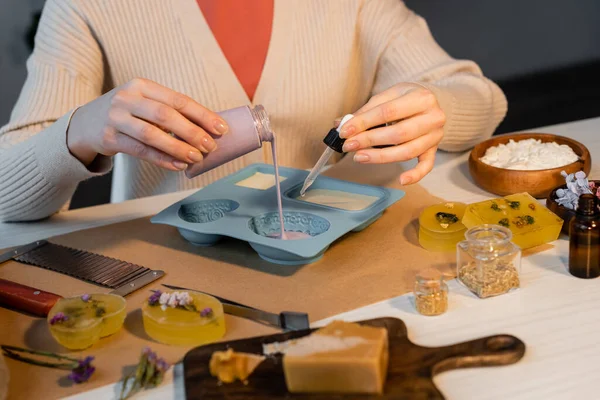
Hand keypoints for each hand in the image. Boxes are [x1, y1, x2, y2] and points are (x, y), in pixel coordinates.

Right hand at [67, 78, 228, 170]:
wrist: (84, 123)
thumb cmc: (127, 114)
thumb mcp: (144, 104)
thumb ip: (169, 112)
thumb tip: (208, 130)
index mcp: (142, 86)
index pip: (178, 100)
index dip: (202, 115)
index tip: (221, 129)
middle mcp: (127, 98)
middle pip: (166, 116)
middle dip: (192, 132)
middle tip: (211, 146)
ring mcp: (115, 117)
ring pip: (152, 135)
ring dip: (178, 148)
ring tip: (197, 158)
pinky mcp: (108, 138)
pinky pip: (141, 151)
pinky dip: (162, 159)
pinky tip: (179, 165)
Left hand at [338, 83, 444, 184]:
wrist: (431, 103)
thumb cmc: (406, 99)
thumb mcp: (388, 96)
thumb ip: (366, 111)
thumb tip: (341, 125)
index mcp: (422, 97)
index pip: (388, 112)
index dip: (364, 122)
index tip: (345, 131)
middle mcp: (433, 117)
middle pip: (398, 134)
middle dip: (369, 141)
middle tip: (349, 145)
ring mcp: (435, 135)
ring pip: (407, 151)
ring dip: (381, 157)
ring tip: (359, 157)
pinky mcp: (434, 150)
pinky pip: (426, 166)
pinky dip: (415, 175)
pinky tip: (401, 180)